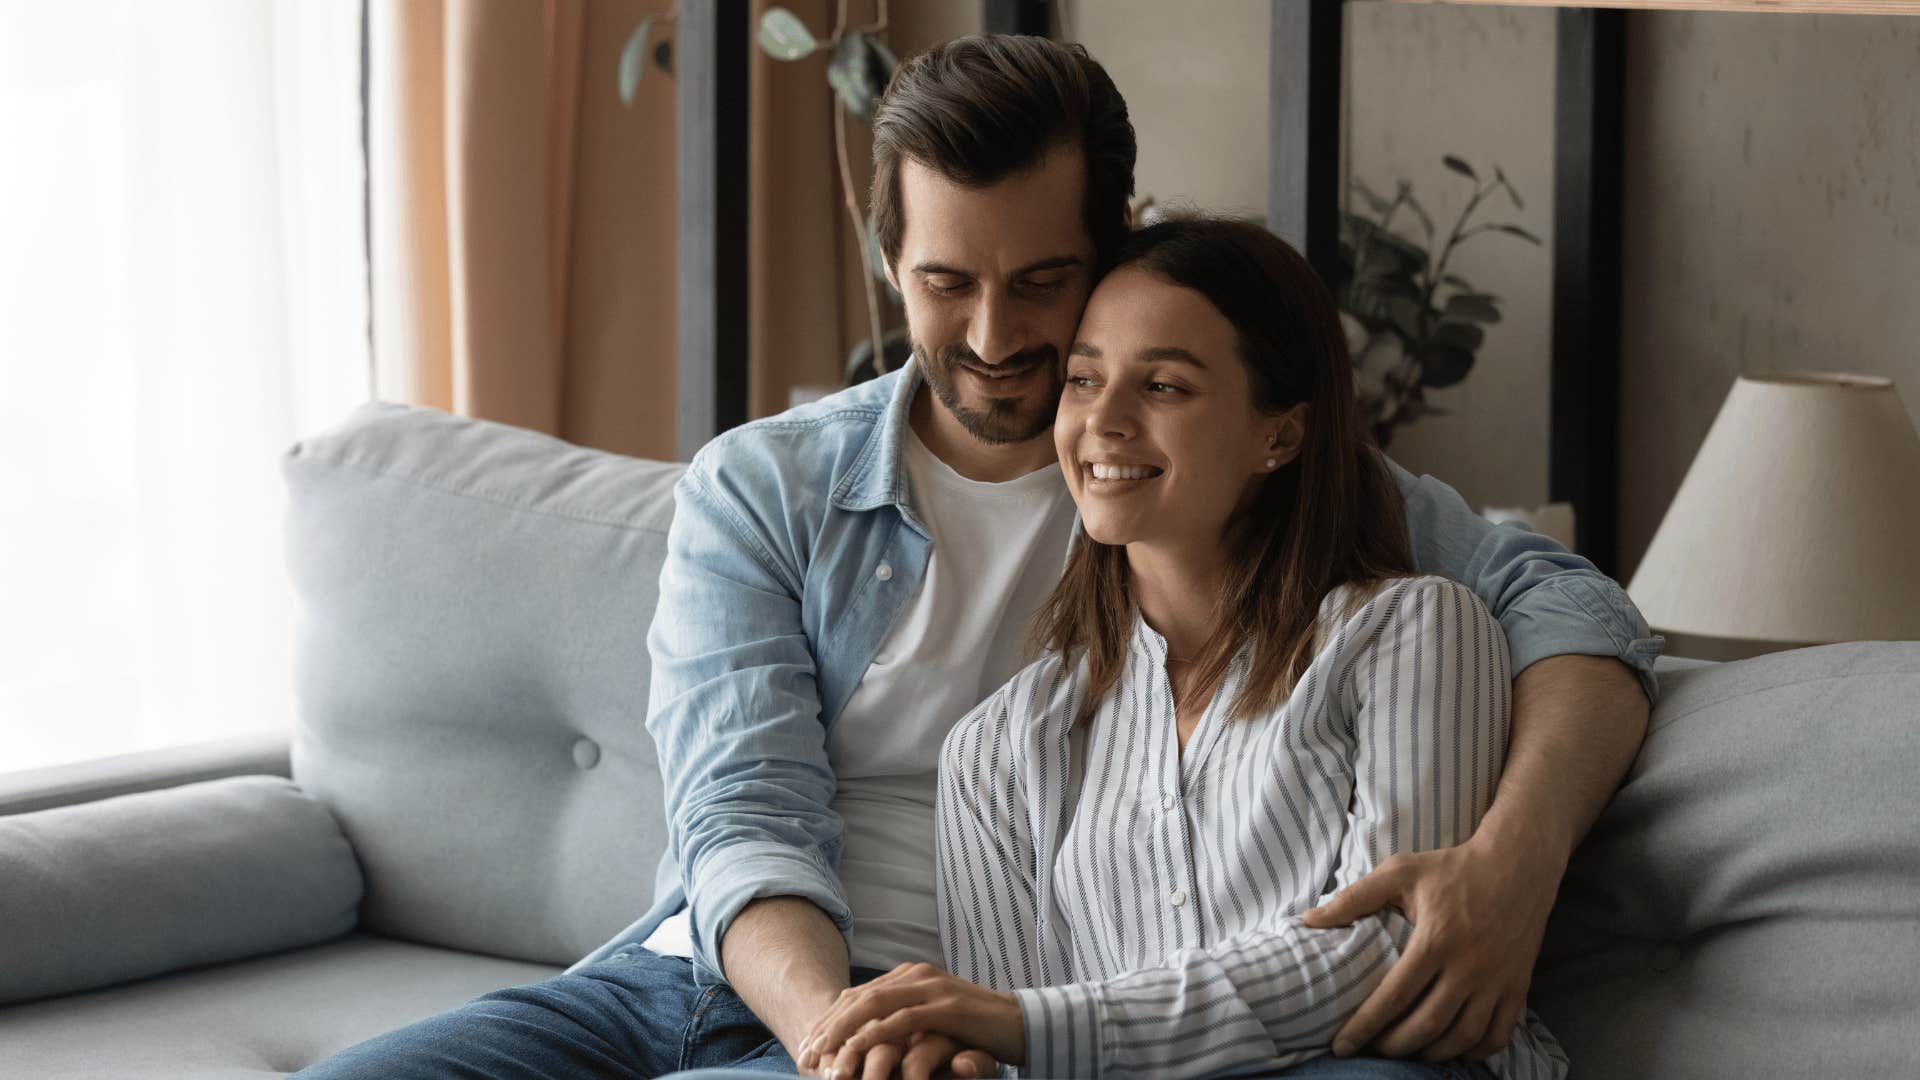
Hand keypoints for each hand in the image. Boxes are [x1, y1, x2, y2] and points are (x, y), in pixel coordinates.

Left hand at [797, 963, 1021, 1074]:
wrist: (1023, 1024)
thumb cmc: (977, 1028)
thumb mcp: (933, 1019)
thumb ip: (904, 1018)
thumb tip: (869, 1033)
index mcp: (911, 974)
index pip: (859, 994)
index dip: (830, 1020)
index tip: (809, 1045)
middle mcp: (917, 975)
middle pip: (859, 997)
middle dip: (827, 1027)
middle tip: (804, 1054)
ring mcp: (932, 988)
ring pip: (873, 1005)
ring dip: (842, 1032)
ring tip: (821, 1055)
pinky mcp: (947, 1007)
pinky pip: (901, 1020)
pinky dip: (874, 1036)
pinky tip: (854, 1052)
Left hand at [1302, 831, 1560, 1061]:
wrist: (1518, 865)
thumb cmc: (1452, 868)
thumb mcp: (1400, 871)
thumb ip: (1353, 898)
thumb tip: (1308, 920)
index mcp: (1436, 940)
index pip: (1394, 997)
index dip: (1364, 1026)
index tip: (1340, 1045)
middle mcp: (1469, 967)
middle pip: (1427, 1026)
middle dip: (1393, 1046)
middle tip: (1372, 1049)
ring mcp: (1497, 981)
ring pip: (1462, 1038)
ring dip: (1430, 1054)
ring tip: (1406, 1050)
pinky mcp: (1517, 987)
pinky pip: (1496, 1036)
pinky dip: (1472, 1052)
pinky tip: (1450, 1048)